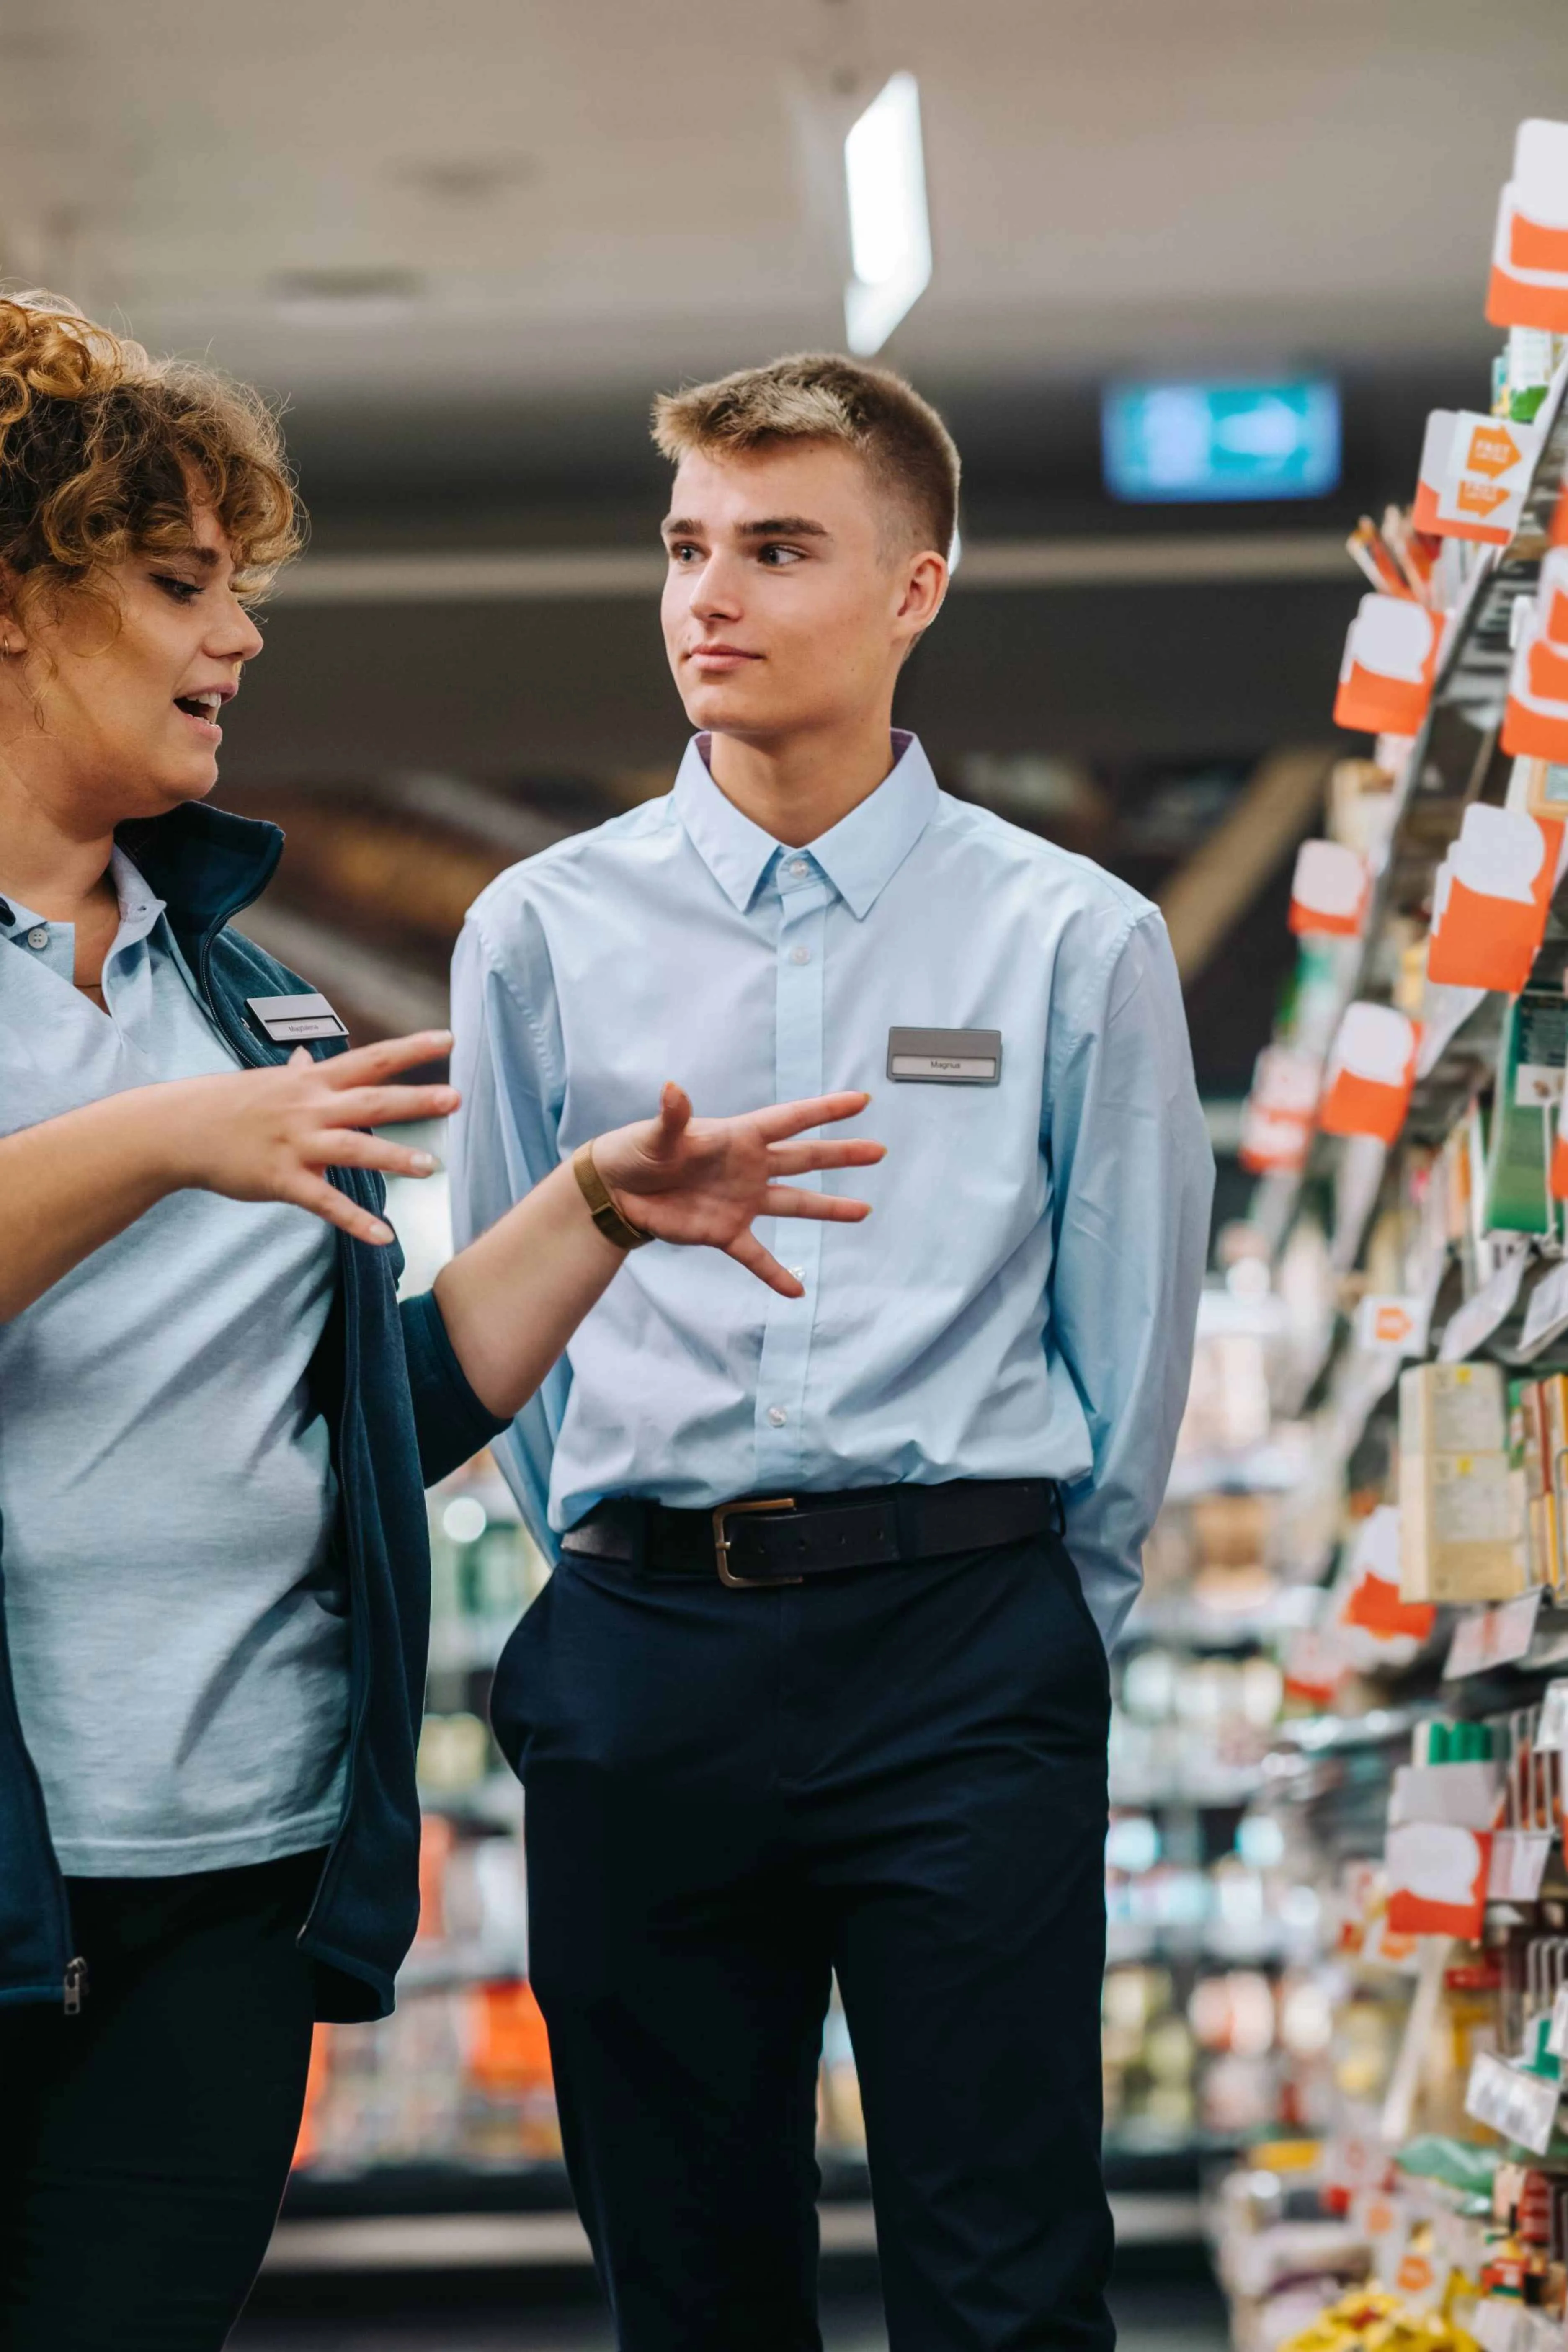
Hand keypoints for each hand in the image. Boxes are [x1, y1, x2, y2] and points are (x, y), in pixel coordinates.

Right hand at [160, 1029, 458, 1245]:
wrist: (179, 1129)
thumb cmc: (230, 1104)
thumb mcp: (270, 1081)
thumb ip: (300, 1072)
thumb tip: (309, 1052)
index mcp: (313, 1081)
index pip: (371, 1059)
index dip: (411, 1050)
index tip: (449, 1040)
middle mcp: (310, 1108)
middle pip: (371, 1100)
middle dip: (414, 1100)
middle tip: (455, 1098)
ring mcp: (296, 1143)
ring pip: (353, 1148)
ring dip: (393, 1157)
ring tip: (430, 1167)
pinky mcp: (281, 1179)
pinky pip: (324, 1202)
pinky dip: (355, 1220)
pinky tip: (383, 1236)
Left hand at [590, 1082, 883, 1295]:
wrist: (618, 1190)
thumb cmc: (638, 1151)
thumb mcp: (656, 1135)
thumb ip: (672, 1117)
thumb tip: (672, 1090)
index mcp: (739, 1137)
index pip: (790, 1120)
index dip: (825, 1111)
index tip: (860, 1101)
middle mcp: (749, 1167)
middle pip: (804, 1159)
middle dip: (841, 1155)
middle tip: (877, 1151)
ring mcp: (742, 1201)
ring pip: (794, 1204)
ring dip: (828, 1209)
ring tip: (863, 1211)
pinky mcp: (726, 1232)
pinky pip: (757, 1256)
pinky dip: (775, 1273)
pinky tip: (796, 1292)